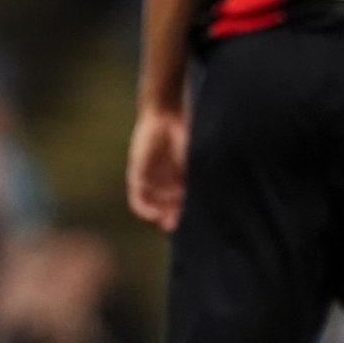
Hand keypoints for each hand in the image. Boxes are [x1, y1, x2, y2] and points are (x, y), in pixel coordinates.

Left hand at [126, 107, 190, 231]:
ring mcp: (151, 181)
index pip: (183, 206)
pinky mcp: (136, 176)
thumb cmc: (186, 136)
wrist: (166, 116)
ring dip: (161, 216)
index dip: (187, 217)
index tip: (194, 224)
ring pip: (155, 207)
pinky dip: (145, 210)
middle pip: (168, 210)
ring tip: (169, 220)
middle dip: (173, 220)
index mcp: (182, 179)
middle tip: (179, 226)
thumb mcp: (195, 163)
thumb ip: (196, 185)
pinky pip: (137, 200)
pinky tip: (154, 215)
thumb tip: (207, 207)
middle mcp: (166, 183)